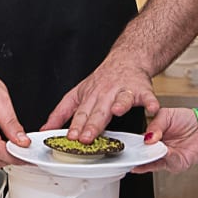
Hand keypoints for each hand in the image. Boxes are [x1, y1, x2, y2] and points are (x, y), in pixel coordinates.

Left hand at [42, 55, 157, 142]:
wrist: (127, 59)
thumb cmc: (103, 80)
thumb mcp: (77, 94)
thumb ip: (61, 113)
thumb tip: (45, 129)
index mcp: (89, 96)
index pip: (81, 113)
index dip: (76, 126)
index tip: (70, 138)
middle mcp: (105, 93)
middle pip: (98, 110)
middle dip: (92, 124)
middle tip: (86, 137)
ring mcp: (124, 90)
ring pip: (121, 99)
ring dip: (119, 105)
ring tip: (117, 112)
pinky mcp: (142, 89)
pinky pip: (147, 97)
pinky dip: (150, 103)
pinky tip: (152, 109)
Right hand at [129, 108, 197, 173]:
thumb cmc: (188, 119)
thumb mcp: (166, 115)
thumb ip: (155, 125)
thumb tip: (146, 138)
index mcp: (153, 136)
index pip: (139, 142)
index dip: (133, 144)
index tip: (127, 144)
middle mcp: (158, 148)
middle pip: (143, 155)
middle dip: (137, 154)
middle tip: (131, 151)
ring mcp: (166, 157)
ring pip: (153, 162)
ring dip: (148, 158)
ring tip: (145, 152)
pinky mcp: (176, 164)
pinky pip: (168, 162)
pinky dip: (165, 157)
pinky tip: (163, 151)